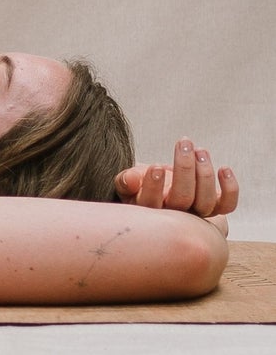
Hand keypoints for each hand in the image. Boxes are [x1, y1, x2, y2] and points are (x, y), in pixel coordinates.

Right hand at [115, 138, 237, 229]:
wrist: (162, 192)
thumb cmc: (144, 184)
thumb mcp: (129, 181)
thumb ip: (127, 180)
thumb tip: (130, 179)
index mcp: (151, 209)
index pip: (152, 202)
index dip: (154, 186)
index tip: (156, 166)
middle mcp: (177, 216)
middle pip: (183, 198)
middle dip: (184, 167)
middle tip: (184, 142)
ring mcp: (197, 214)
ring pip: (206, 200)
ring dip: (205, 172)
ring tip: (199, 149)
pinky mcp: (214, 209)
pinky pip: (227, 205)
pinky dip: (230, 188)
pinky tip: (224, 169)